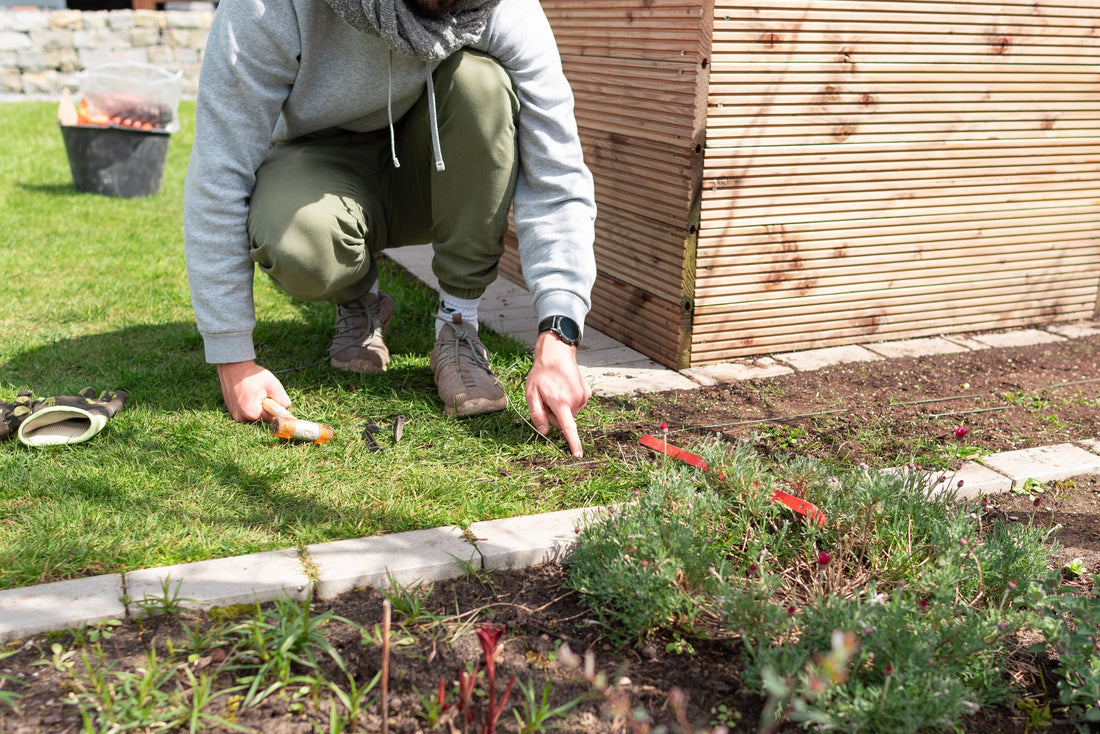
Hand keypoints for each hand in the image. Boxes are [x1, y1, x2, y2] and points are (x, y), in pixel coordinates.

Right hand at [216, 361, 290, 422]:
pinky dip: (250, 404)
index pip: (272, 418)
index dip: (275, 407)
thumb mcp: (273, 385)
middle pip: (263, 417)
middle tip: (262, 392)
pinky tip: (248, 393)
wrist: (233, 367)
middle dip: (266, 406)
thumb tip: (286, 411)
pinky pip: (247, 411)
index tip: (271, 396)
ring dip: (258, 405)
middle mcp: (241, 417)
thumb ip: (283, 401)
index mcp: (251, 413)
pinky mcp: (232, 410)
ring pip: (255, 414)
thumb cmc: (253, 375)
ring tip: (254, 392)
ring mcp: (235, 414)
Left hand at [525, 332, 590, 457]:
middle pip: (564, 420)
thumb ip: (537, 415)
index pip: (568, 428)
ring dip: (562, 407)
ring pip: (570, 413)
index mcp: (561, 403)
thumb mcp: (531, 394)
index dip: (573, 443)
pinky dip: (569, 401)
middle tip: (546, 398)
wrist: (557, 353)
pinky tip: (564, 388)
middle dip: (554, 414)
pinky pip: (576, 405)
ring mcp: (583, 397)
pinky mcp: (587, 393)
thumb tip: (544, 432)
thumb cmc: (541, 374)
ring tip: (555, 390)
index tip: (578, 455)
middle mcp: (575, 401)